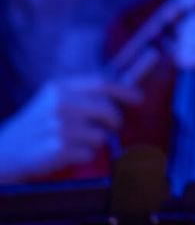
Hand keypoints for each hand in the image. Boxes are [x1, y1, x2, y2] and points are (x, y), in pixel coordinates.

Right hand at [0, 75, 141, 179]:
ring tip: (76, 141)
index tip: (138, 98)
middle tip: (114, 125)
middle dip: (115, 119)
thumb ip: (82, 94)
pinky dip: (84, 155)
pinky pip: (89, 152)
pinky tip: (66, 152)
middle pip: (107, 108)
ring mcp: (59, 126)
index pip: (101, 82)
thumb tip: (123, 92)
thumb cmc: (37, 125)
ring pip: (101, 134)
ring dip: (95, 141)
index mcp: (59, 87)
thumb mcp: (53, 100)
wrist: (4, 151)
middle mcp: (60, 104)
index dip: (124, 90)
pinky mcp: (58, 148)